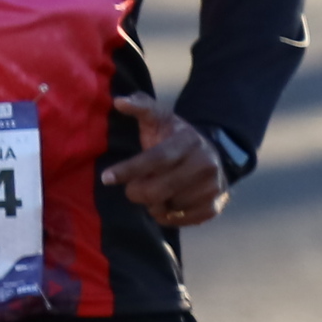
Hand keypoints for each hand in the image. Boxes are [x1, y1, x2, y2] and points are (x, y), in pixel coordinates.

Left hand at [102, 98, 231, 229]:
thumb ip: (141, 106)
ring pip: (166, 207)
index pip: (155, 159)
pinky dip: (167, 216)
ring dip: (153, 204)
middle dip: (136, 192)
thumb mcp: (161, 118)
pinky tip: (167, 204)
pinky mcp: (214, 206)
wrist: (215, 156)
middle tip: (133, 188)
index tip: (106, 178)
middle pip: (157, 190)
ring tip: (157, 191)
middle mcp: (205, 164)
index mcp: (189, 141)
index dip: (129, 170)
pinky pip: (179, 220)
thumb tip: (119, 101)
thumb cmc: (175, 138)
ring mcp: (212, 187)